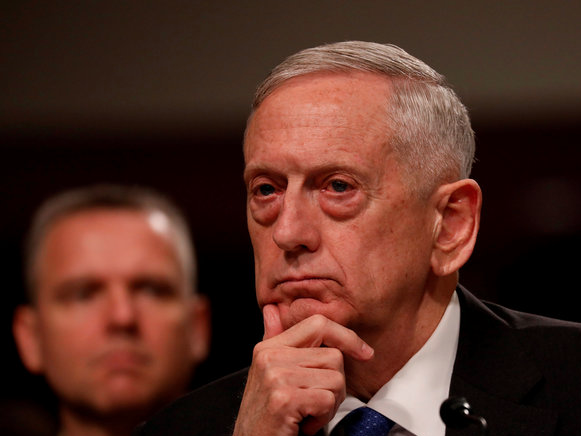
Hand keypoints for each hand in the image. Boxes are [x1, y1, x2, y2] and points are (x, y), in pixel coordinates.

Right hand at [233, 305, 373, 435]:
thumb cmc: (267, 414)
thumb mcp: (268, 373)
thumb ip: (274, 340)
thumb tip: (271, 310)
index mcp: (269, 347)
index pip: (318, 324)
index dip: (347, 336)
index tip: (365, 352)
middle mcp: (270, 356)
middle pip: (334, 356)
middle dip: (335, 385)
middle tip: (315, 403)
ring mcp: (275, 376)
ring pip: (335, 379)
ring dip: (330, 405)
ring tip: (308, 414)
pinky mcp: (284, 398)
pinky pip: (327, 400)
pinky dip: (322, 418)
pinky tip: (304, 425)